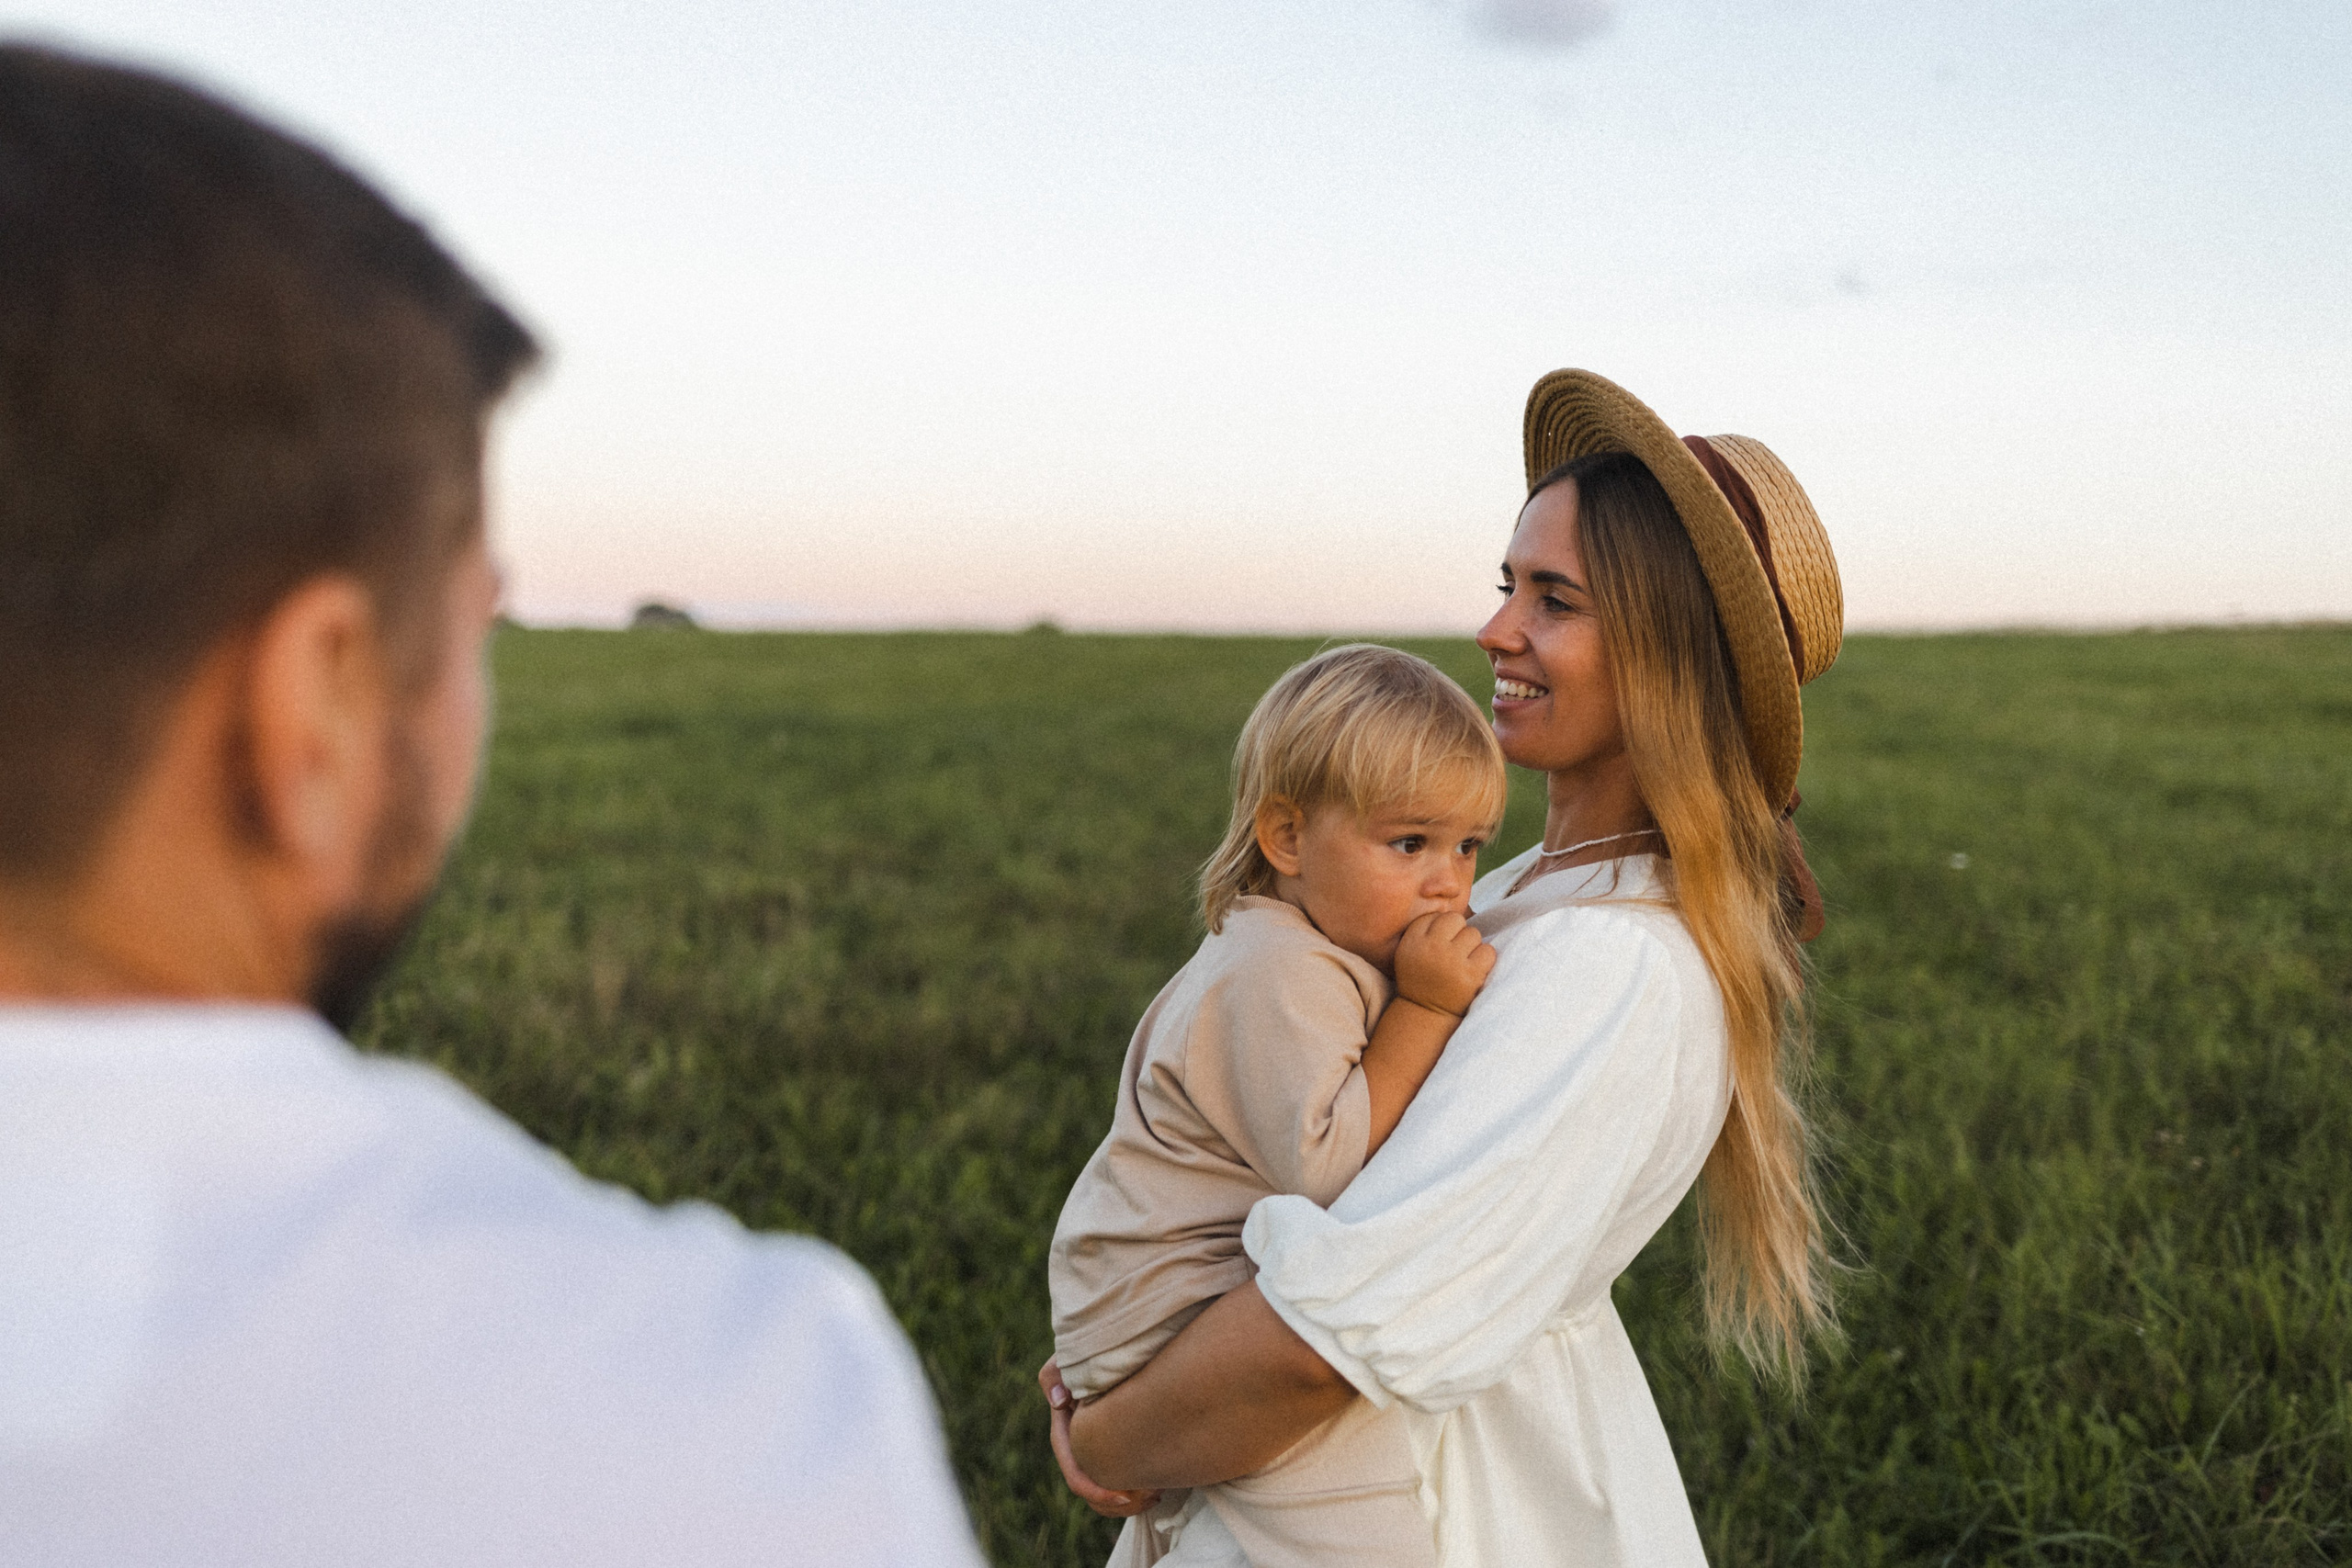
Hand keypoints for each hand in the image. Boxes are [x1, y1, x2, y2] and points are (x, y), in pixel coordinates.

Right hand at [1038, 1358, 1161, 1517]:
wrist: (1120, 1343)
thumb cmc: (1091, 1349)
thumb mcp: (1069, 1357)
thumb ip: (1056, 1373)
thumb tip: (1059, 1401)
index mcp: (1066, 1430)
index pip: (1074, 1472)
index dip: (1095, 1489)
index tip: (1123, 1495)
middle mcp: (1079, 1444)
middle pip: (1093, 1490)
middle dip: (1118, 1502)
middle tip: (1153, 1496)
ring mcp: (1098, 1447)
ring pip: (1108, 1492)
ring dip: (1131, 1500)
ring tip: (1159, 1493)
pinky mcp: (1119, 1445)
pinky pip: (1124, 1481)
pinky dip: (1139, 1489)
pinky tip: (1162, 1484)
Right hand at [1392, 910, 1495, 1019]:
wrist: (1426, 1013)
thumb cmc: (1421, 977)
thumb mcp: (1409, 950)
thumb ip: (1424, 927)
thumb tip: (1449, 893)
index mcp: (1413, 940)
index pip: (1435, 916)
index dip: (1441, 929)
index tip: (1439, 944)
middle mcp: (1430, 948)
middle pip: (1456, 920)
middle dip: (1458, 933)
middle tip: (1454, 952)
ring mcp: (1451, 961)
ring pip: (1474, 934)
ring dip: (1472, 947)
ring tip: (1462, 962)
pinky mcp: (1470, 975)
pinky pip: (1488, 951)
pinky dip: (1484, 960)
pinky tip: (1474, 970)